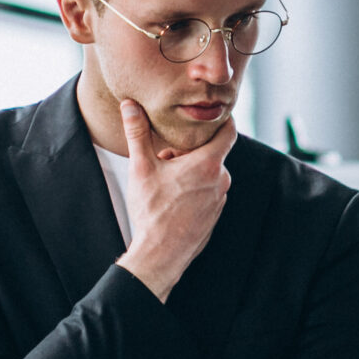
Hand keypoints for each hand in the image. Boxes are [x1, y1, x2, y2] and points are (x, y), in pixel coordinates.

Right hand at [113, 97, 229, 301]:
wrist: (161, 254)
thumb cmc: (152, 210)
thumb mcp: (141, 167)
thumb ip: (137, 132)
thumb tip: (130, 105)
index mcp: (208, 164)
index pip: (228, 131)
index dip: (221, 119)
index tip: (209, 114)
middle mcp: (221, 180)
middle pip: (211, 153)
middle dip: (189, 150)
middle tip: (164, 158)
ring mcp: (220, 199)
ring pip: (208, 173)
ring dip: (190, 170)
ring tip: (165, 181)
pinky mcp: (215, 214)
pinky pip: (207, 192)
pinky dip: (193, 189)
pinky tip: (172, 199)